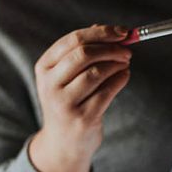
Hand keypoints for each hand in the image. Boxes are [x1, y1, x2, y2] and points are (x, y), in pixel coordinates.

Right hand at [29, 24, 131, 171]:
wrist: (63, 143)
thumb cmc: (69, 100)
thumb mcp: (66, 75)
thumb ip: (82, 50)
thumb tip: (105, 28)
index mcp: (44, 67)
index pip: (73, 40)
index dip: (101, 33)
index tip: (122, 32)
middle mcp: (49, 84)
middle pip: (83, 54)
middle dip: (111, 48)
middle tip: (127, 50)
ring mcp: (64, 103)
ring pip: (96, 73)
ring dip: (117, 64)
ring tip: (125, 63)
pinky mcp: (82, 118)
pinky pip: (107, 92)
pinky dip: (120, 79)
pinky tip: (124, 76)